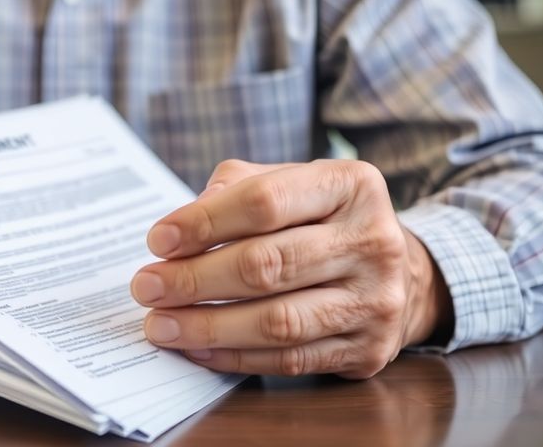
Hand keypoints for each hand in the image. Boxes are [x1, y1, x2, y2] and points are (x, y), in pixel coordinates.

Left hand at [131, 159, 451, 378]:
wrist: (396, 272)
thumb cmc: (319, 220)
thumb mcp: (289, 183)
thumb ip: (237, 188)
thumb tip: (182, 227)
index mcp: (351, 185)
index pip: (264, 202)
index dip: (204, 223)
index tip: (158, 240)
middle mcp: (373, 241)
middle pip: (266, 265)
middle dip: (194, 279)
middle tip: (146, 287)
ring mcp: (376, 300)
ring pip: (277, 320)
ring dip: (207, 326)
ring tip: (161, 324)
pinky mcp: (368, 349)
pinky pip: (289, 358)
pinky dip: (234, 355)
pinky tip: (196, 348)